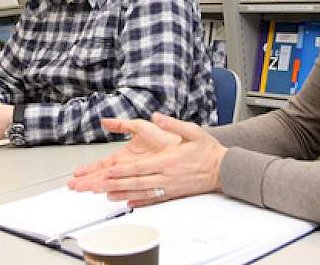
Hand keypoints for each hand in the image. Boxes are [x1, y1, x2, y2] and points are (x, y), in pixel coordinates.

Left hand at [71, 113, 227, 207]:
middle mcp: (166, 176)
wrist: (222, 169)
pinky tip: (128, 202)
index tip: (108, 171)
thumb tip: (157, 116)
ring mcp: (169, 186)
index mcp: (168, 161)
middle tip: (98, 186)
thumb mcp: (192, 131)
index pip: (140, 167)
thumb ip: (172, 124)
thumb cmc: (207, 150)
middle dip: (115, 184)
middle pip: (136, 182)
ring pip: (142, 192)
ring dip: (123, 194)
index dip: (123, 171)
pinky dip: (139, 201)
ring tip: (106, 196)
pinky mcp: (172, 193)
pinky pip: (153, 198)